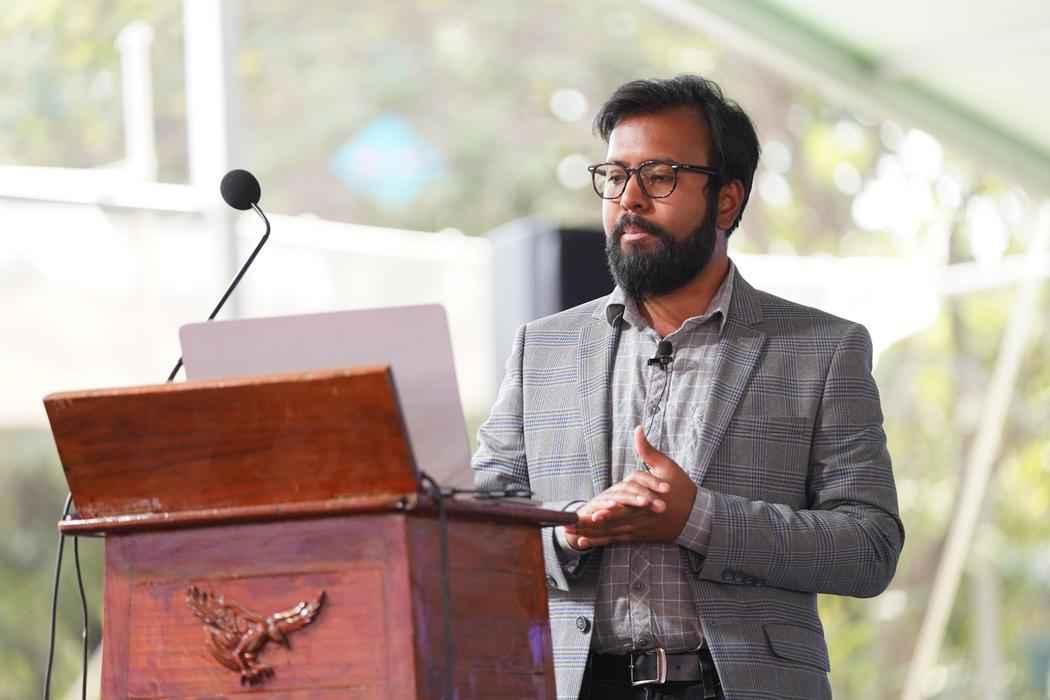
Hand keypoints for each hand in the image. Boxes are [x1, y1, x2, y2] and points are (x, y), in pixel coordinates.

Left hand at [566, 426, 696, 548]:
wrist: (697, 516)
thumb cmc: (682, 489)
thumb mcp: (667, 467)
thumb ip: (648, 450)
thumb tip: (638, 429)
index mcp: (647, 502)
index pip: (625, 508)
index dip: (608, 511)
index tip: (593, 512)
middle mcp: (640, 518)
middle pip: (612, 524)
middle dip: (590, 525)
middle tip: (569, 526)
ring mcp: (638, 529)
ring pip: (611, 533)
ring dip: (590, 535)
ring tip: (571, 535)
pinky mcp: (638, 536)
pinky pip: (616, 540)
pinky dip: (600, 542)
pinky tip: (584, 543)